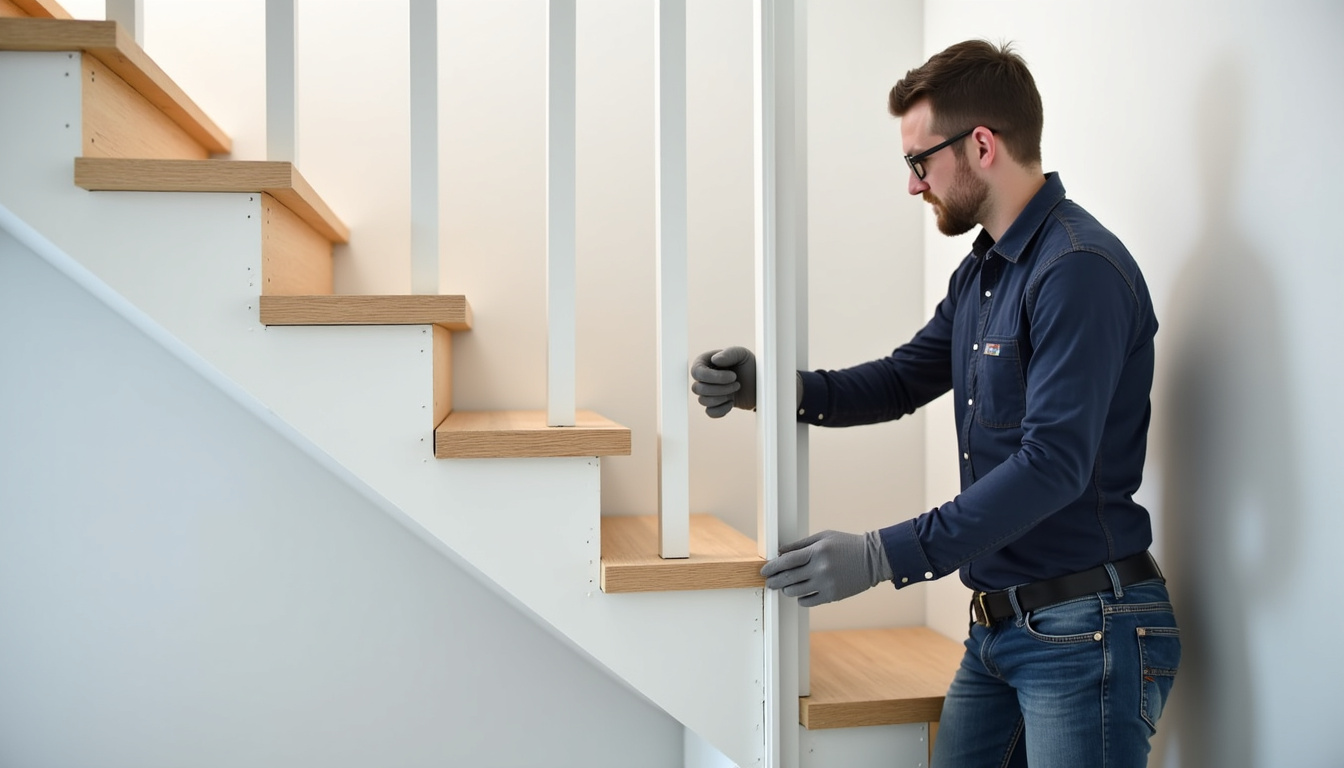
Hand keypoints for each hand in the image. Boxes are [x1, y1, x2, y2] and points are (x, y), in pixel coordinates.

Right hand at [691, 347, 755, 417]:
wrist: (758, 382)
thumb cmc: (748, 365)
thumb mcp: (741, 354)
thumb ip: (728, 353)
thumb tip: (714, 360)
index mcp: (704, 362)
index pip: (697, 372)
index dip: (713, 377)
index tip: (733, 376)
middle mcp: (702, 378)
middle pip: (697, 388)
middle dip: (720, 389)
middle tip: (737, 384)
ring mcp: (708, 393)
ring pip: (702, 400)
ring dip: (721, 398)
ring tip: (736, 390)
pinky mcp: (714, 405)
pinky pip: (710, 412)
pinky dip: (721, 410)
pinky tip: (731, 403)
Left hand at [760, 530, 892, 606]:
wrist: (873, 559)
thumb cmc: (846, 545)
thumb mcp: (823, 537)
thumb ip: (801, 545)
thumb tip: (780, 552)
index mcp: (817, 551)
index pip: (787, 561)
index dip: (772, 567)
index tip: (764, 571)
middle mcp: (820, 568)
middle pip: (788, 578)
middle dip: (774, 581)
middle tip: (768, 582)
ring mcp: (826, 584)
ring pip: (796, 591)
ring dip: (786, 589)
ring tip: (784, 586)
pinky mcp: (832, 595)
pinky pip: (808, 601)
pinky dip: (800, 599)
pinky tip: (800, 594)